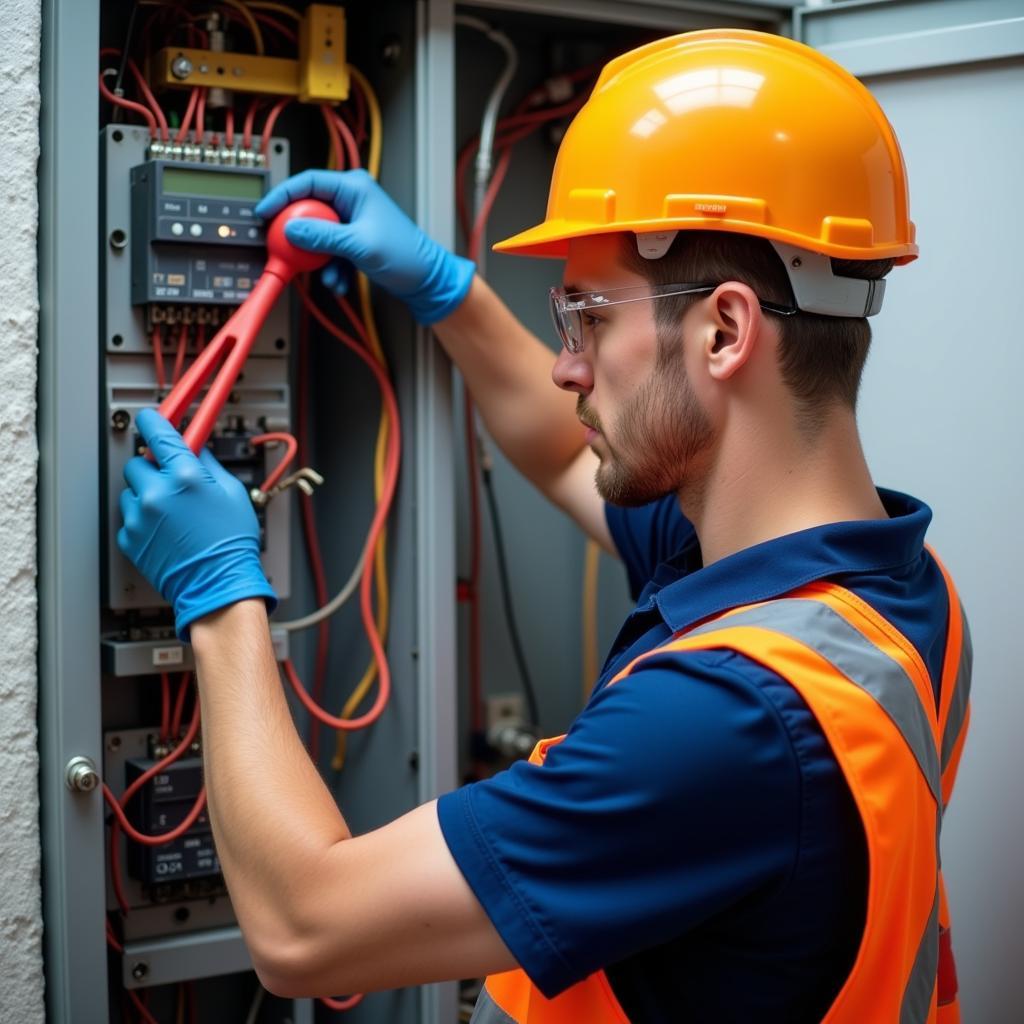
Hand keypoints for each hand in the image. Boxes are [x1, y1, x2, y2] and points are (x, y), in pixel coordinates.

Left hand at [118, 409, 276, 639]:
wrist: (217, 584)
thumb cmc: (230, 544)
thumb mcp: (232, 493)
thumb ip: (208, 464)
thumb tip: (196, 447)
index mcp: (185, 476)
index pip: (158, 433)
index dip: (154, 421)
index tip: (151, 418)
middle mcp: (157, 493)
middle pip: (138, 462)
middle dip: (153, 468)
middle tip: (172, 481)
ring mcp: (140, 516)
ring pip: (131, 491)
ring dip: (147, 495)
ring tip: (172, 513)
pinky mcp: (131, 538)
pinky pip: (129, 518)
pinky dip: (143, 520)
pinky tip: (165, 530)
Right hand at [255, 169, 474, 323]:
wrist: (426, 281)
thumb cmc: (406, 256)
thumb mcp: (359, 245)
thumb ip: (322, 236)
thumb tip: (292, 229)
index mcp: (354, 188)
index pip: (308, 181)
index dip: (282, 195)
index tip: (265, 212)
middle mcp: (351, 200)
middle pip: (309, 210)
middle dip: (302, 237)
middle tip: (290, 250)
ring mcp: (351, 221)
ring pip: (318, 235)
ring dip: (319, 260)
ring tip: (330, 276)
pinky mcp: (353, 240)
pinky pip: (330, 251)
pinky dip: (331, 268)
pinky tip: (340, 282)